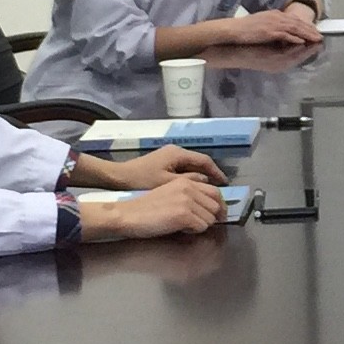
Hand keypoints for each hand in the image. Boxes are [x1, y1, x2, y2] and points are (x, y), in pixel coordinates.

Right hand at [77, 175, 227, 239]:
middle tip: (200, 225)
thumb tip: (209, 207)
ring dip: (200, 225)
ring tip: (184, 225)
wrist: (128, 215)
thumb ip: (189, 195)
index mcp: (185, 182)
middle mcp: (189, 188)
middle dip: (212, 218)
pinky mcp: (183, 214)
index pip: (215, 191)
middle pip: (216, 205)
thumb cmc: (145, 208)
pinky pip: (201, 227)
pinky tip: (180, 229)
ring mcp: (187, 201)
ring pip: (210, 218)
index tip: (219, 215)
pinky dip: (193, 231)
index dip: (219, 205)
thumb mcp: (169, 193)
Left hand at [103, 145, 222, 190]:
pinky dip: (190, 178)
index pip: (204, 161)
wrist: (118, 176)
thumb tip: (205, 182)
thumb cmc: (141, 179)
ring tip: (207, 192)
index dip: (217, 172)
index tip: (225, 184)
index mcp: (178, 154)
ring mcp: (169, 157)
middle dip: (210, 175)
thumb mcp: (166, 182)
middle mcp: (176, 152)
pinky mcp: (163, 163)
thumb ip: (188, 181)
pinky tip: (192, 190)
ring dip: (200, 177)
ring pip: (191, 166)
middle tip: (218, 190)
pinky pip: (183, 169)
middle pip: (199, 162)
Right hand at [223, 2, 320, 47]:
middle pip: (298, 23)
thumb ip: (274, 25)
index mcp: (275, 14)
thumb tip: (282, 30)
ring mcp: (273, 23)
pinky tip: (301, 42)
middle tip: (320, 36)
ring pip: (295, 28)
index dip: (306, 25)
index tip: (314, 31)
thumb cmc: (245, 28)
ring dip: (307, 34)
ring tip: (316, 39)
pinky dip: (294, 38)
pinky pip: (285, 34)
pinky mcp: (269, 31)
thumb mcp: (262, 23)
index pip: (294, 19)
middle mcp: (276, 16)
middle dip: (310, 30)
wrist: (233, 29)